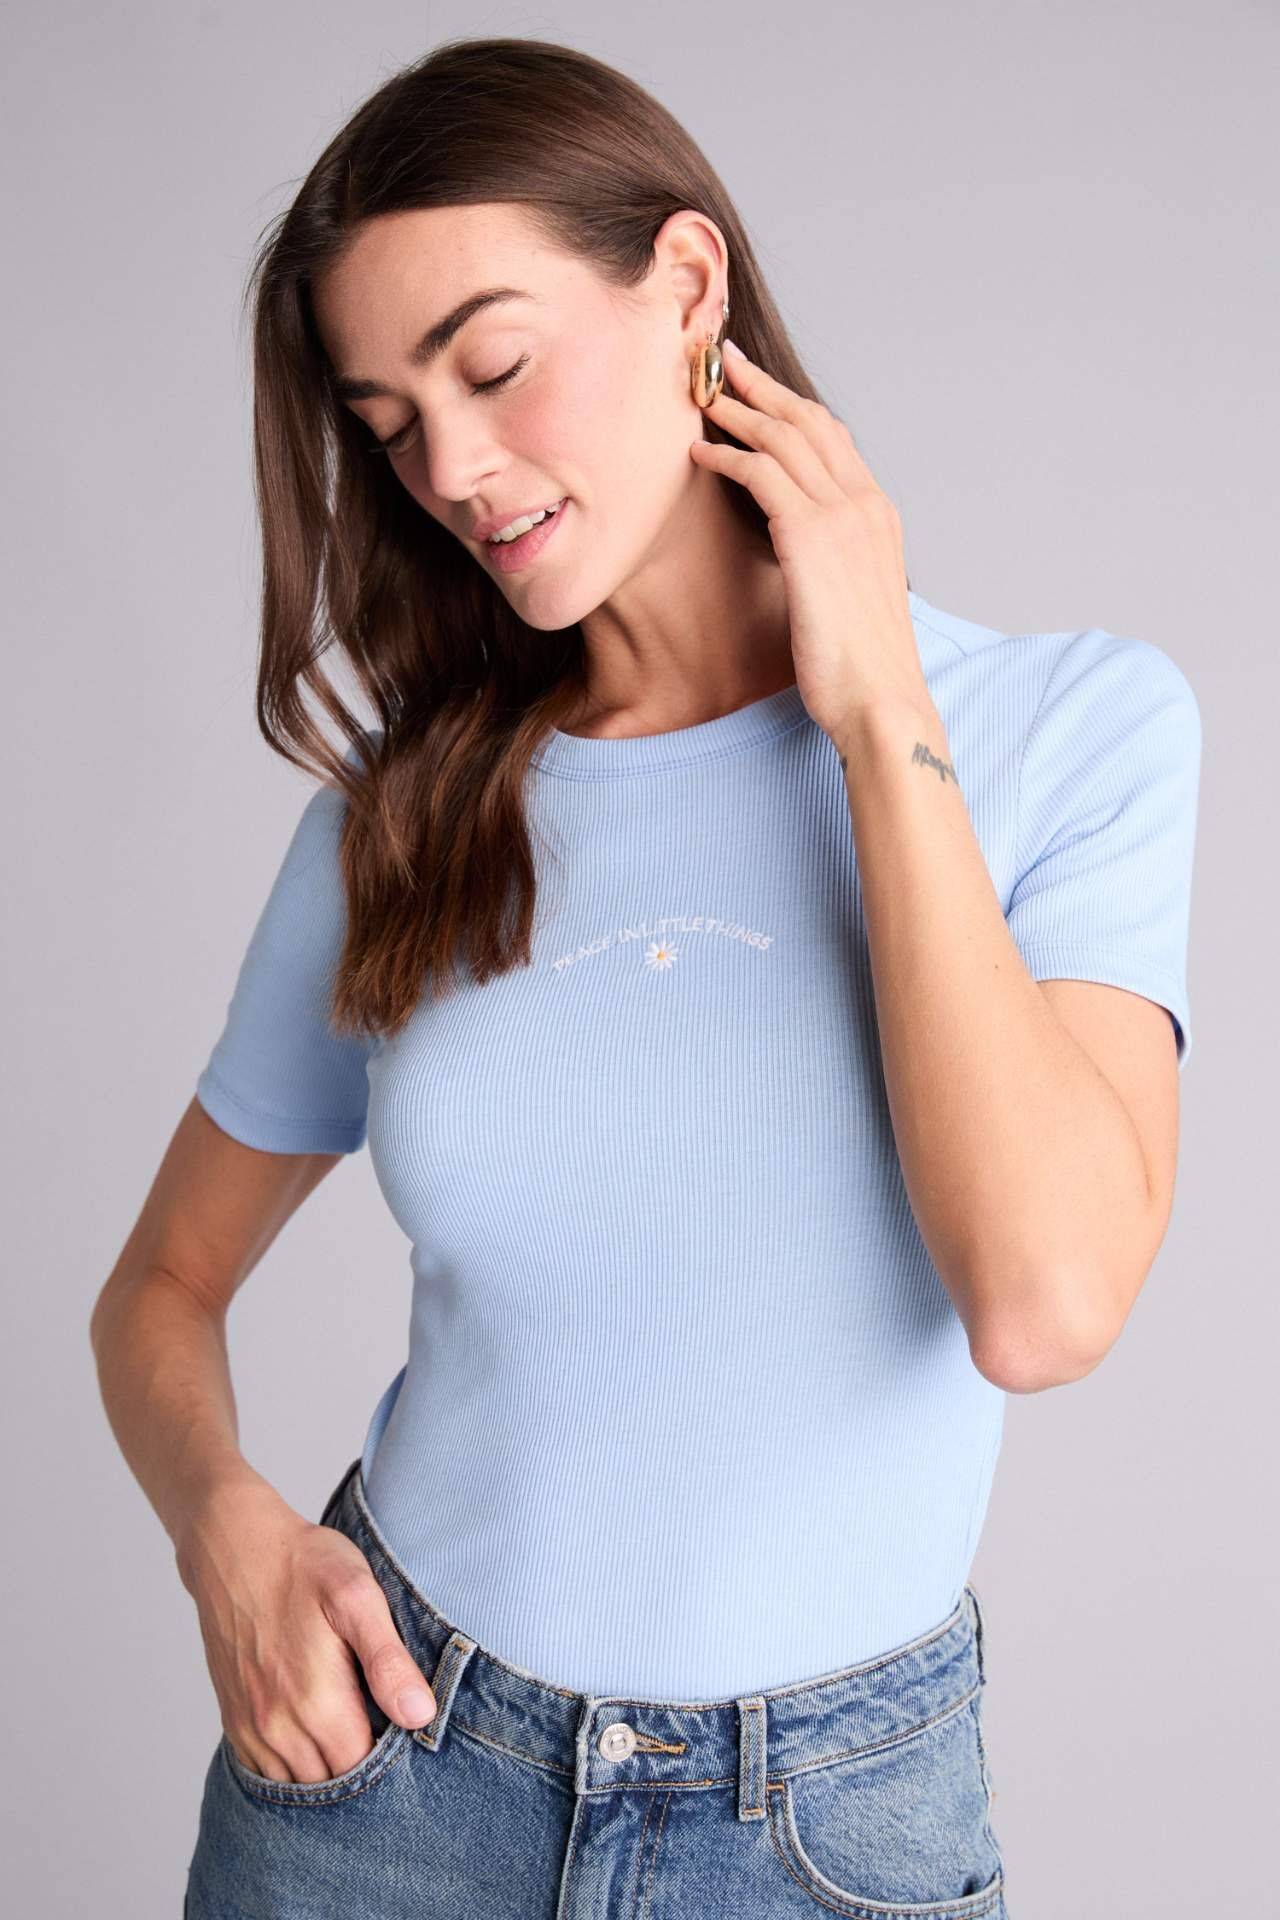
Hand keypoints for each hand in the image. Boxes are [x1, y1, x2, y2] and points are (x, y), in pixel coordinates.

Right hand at [179, 1478, 436, 1784]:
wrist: (234, 1547)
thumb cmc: (303, 1564)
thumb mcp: (358, 1596)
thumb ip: (388, 1660)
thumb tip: (419, 1716)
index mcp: (316, 1701)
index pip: (365, 1768)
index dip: (392, 1757)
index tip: (404, 1727)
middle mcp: (278, 1726)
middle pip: (332, 1783)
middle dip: (361, 1766)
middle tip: (383, 1725)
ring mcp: (251, 1727)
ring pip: (298, 1784)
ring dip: (327, 1770)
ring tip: (353, 1728)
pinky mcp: (234, 1720)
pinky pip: (266, 1773)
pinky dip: (293, 1767)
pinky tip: (315, 1734)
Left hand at [688, 339, 933, 746]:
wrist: (880, 702)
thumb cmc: (862, 669)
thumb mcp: (852, 600)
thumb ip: (833, 564)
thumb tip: (803, 561)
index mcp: (878, 515)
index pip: (832, 439)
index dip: (791, 406)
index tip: (759, 388)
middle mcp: (864, 503)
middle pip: (807, 422)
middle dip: (762, 386)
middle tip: (722, 361)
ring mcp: (841, 516)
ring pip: (782, 438)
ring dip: (738, 409)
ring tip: (701, 392)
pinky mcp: (809, 538)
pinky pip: (760, 475)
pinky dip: (727, 455)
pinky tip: (699, 451)